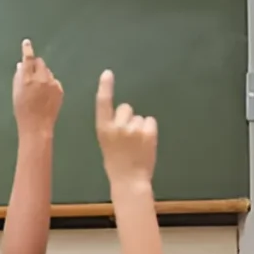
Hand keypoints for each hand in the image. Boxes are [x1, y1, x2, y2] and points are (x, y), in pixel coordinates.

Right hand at [12, 39, 62, 135]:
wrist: (37, 126)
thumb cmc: (23, 111)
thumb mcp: (16, 93)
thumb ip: (19, 77)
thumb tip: (22, 65)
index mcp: (27, 79)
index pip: (28, 59)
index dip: (27, 50)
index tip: (27, 43)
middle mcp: (41, 78)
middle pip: (40, 63)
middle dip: (36, 65)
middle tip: (32, 75)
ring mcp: (52, 83)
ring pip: (48, 72)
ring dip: (43, 75)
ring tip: (38, 91)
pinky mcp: (60, 89)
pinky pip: (54, 81)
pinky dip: (50, 84)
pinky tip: (46, 96)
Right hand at [95, 70, 157, 184]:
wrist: (129, 180)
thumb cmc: (116, 163)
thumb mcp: (106, 143)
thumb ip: (112, 128)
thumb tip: (123, 115)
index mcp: (103, 129)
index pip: (103, 103)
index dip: (105, 87)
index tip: (107, 73)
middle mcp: (117, 126)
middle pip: (125, 108)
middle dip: (128, 117)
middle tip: (127, 137)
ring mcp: (133, 128)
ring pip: (139, 117)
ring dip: (140, 127)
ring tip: (136, 145)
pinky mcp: (148, 131)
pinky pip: (150, 121)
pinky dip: (149, 130)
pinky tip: (145, 143)